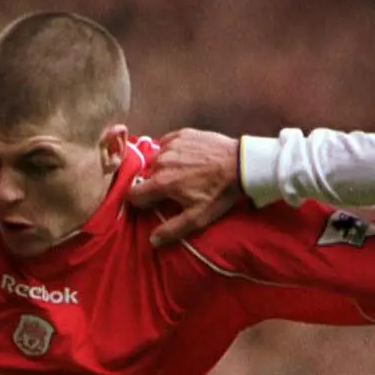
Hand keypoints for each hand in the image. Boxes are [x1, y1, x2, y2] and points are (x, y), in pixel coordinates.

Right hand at [128, 128, 243, 246]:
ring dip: (162, 168)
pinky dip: (171, 152)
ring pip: (155, 159)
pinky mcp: (182, 134)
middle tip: (171, 191)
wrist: (241, 164)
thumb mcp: (197, 217)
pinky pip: (166, 143)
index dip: (140, 202)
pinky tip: (184, 159)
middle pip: (145, 176)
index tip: (151, 205)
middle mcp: (161, 161)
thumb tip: (152, 241)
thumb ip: (172, 229)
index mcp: (161, 182)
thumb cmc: (219, 193)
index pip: (133, 194)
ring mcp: (171, 145)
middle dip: (153, 185)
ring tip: (180, 174)